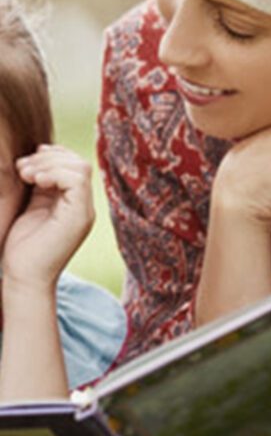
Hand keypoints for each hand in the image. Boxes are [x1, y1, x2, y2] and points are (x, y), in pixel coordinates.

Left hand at [2, 145, 94, 289]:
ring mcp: (84, 212)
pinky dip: (55, 174)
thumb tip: (37, 158)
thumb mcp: (31, 207)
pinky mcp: (79, 217)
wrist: (23, 278)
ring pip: (80, 168)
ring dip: (50, 164)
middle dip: (49, 158)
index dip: (53, 156)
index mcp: (73, 204)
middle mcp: (83, 206)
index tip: (26, 163)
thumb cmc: (22, 248)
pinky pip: (77, 181)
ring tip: (26, 174)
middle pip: (79, 163)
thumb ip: (41, 186)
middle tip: (23, 169)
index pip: (74, 166)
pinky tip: (36, 181)